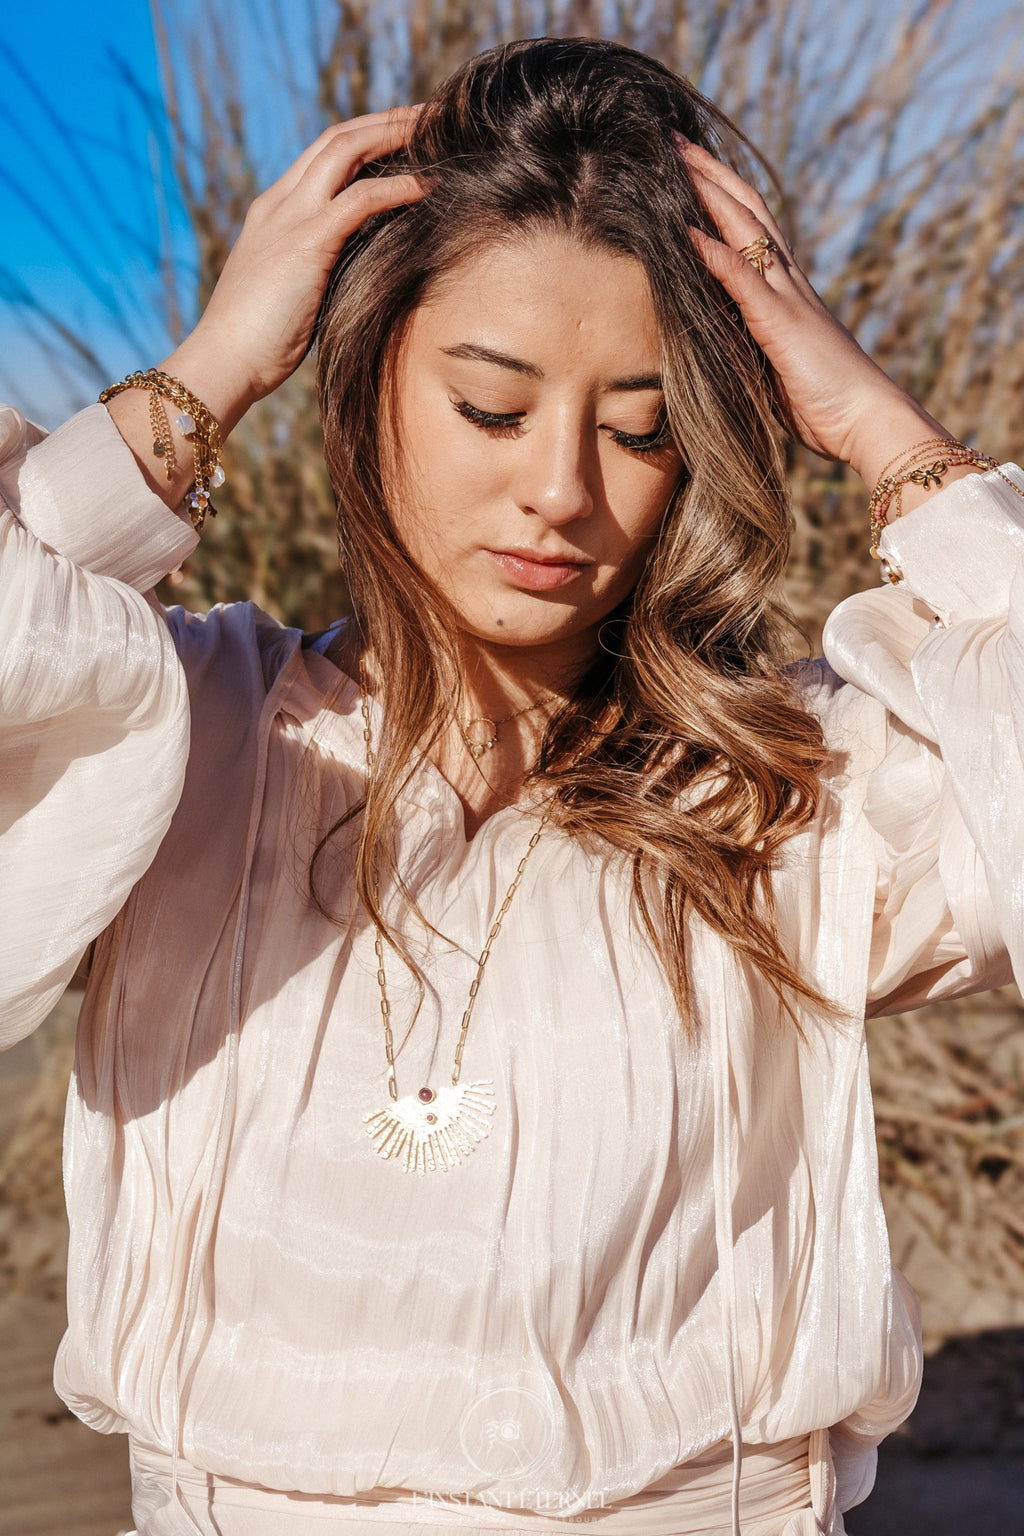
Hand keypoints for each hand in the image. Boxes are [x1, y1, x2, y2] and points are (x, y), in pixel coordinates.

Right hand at [163, 108, 424, 434]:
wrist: (223, 361)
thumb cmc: (256, 344)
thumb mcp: (290, 295)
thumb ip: (316, 272)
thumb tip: (354, 277)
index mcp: (272, 213)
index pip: (321, 156)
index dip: (362, 138)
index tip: (400, 136)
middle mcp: (279, 203)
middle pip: (336, 139)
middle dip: (384, 122)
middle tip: (427, 116)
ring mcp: (290, 218)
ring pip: (346, 151)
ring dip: (393, 135)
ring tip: (434, 131)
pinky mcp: (306, 242)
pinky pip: (360, 199)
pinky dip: (396, 187)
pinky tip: (426, 186)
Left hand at [679, 138, 947, 487]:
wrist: (863, 419)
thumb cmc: (820, 401)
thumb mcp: (772, 364)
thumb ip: (748, 341)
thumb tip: (715, 336)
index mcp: (784, 289)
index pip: (747, 225)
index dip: (717, 192)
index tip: (686, 164)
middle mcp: (786, 280)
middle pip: (744, 209)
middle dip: (708, 172)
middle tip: (671, 137)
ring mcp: (785, 297)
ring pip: (744, 228)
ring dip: (708, 192)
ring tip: (674, 159)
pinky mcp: (780, 323)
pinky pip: (743, 280)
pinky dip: (714, 255)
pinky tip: (686, 234)